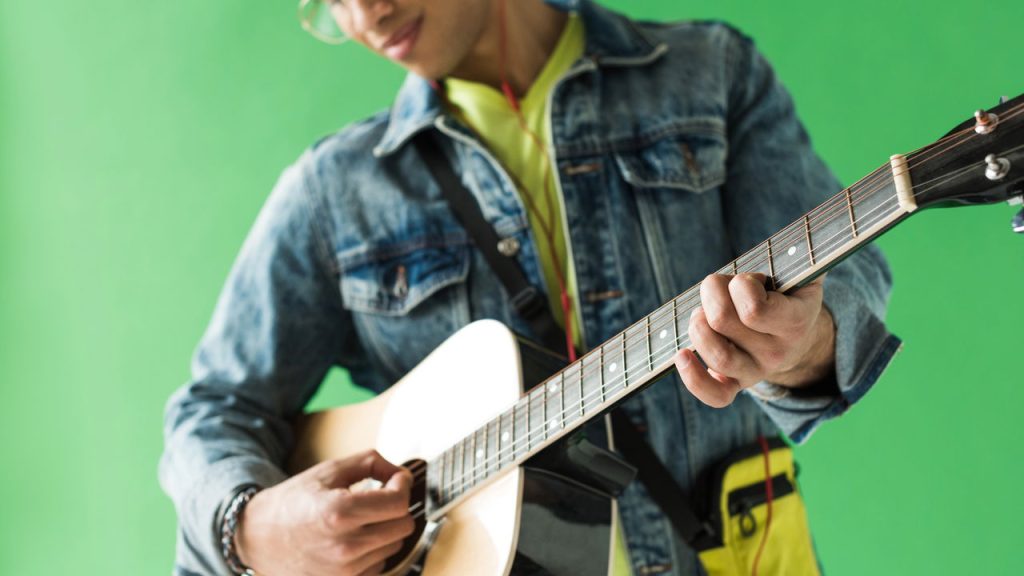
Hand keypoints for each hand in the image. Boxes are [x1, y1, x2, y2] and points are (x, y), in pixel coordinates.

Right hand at [236, 450, 413, 575]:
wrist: (257, 537)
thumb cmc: (291, 502)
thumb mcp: (328, 470)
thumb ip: (370, 462)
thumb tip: (401, 473)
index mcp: (339, 512)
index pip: (398, 502)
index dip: (403, 486)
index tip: (397, 480)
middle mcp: (344, 546)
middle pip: (403, 526)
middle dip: (396, 507)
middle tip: (381, 496)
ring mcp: (345, 570)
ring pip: (395, 545)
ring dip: (386, 529)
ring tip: (363, 518)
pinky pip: (380, 564)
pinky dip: (375, 550)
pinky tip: (356, 538)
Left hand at [675, 273, 834, 407]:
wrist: (798, 333)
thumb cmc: (788, 291)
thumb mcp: (798, 270)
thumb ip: (795, 257)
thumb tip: (790, 249)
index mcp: (795, 322)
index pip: (754, 309)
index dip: (741, 285)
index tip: (748, 279)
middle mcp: (777, 353)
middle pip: (722, 322)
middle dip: (712, 294)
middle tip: (719, 288)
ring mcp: (756, 372)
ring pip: (715, 354)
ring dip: (698, 324)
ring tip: (703, 313)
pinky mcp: (736, 385)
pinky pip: (715, 395)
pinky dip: (693, 378)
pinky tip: (682, 355)